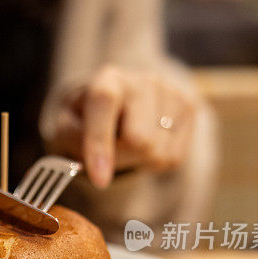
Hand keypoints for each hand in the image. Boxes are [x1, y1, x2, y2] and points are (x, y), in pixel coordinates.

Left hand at [46, 65, 196, 187]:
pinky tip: (144, 144)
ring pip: (157, 153)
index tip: (99, 179)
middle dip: (118, 159)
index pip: (104, 103)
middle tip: (106, 154)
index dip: (100, 142)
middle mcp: (144, 81)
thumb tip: (98, 167)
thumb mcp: (67, 125)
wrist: (118, 102)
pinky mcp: (190, 108)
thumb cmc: (87, 117)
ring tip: (126, 143)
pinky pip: (173, 157)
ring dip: (136, 161)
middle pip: (138, 140)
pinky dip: (153, 162)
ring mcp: (172, 92)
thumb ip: (73, 140)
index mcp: (107, 79)